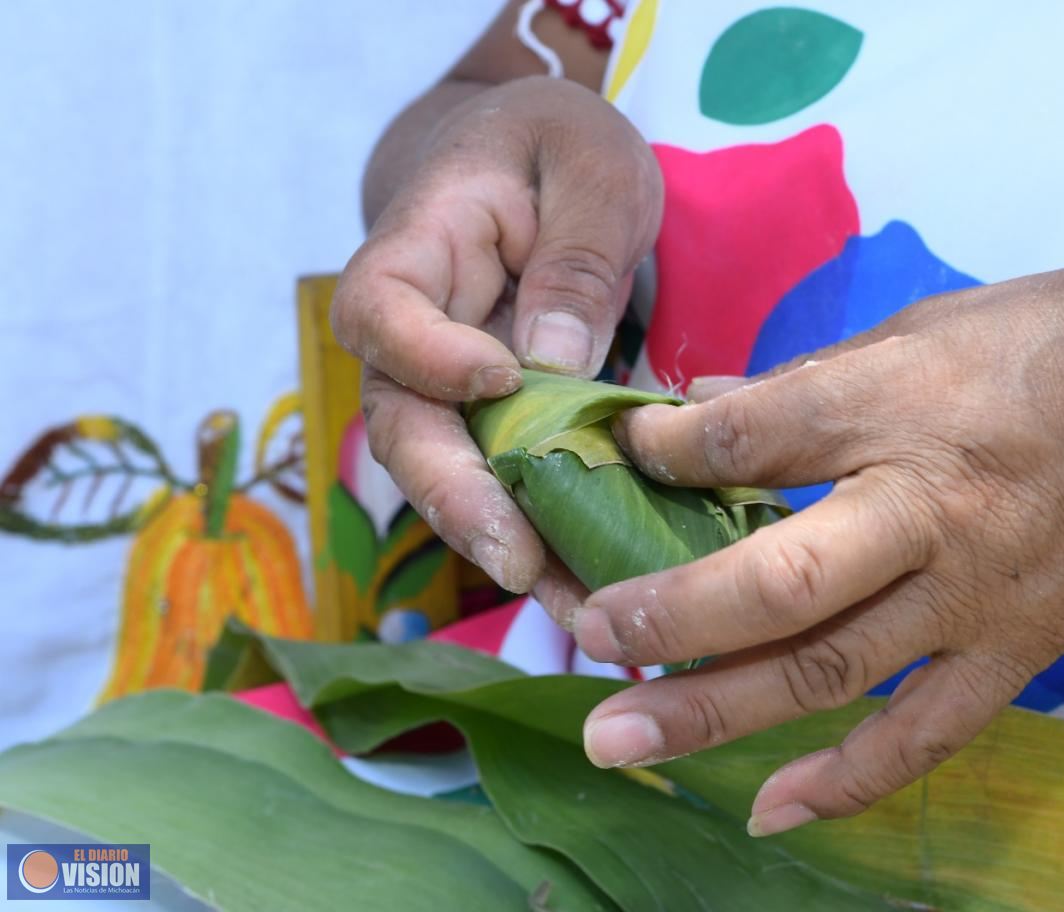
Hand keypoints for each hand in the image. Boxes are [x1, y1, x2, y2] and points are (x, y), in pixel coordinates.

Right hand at [332, 76, 662, 592]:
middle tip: (517, 558)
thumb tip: (552, 368)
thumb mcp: (592, 166)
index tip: (499, 377)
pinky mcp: (492, 419)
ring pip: (448, 475)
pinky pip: (502, 483)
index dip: (426, 354)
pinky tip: (590, 586)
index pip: (383, 307)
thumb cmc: (559, 147)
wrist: (536, 161)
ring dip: (504, 542)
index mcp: (422, 244)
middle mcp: (415, 330)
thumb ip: (574, 256)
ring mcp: (447, 383)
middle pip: (402, 424)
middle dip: (457, 497)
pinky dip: (543, 536)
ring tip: (572, 602)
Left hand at [572, 263, 1063, 835]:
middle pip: (778, 576)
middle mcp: (933, 508)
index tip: (616, 454)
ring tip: (616, 736)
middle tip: (582, 633)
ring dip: (715, 710)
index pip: (756, 434)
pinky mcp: (1018, 654)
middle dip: (668, 611)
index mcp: (909, 401)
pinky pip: (924, 735)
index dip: (668, 448)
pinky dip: (846, 781)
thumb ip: (820, 378)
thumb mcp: (941, 320)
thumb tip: (711, 408)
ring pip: (829, 669)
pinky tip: (767, 811)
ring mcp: (975, 596)